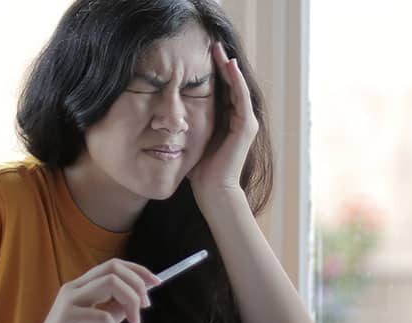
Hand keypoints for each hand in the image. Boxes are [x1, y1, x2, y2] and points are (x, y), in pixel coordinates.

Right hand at [19, 259, 161, 322]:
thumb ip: (113, 312)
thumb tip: (135, 301)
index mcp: (82, 288)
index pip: (114, 266)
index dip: (138, 271)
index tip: (156, 283)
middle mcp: (75, 288)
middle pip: (114, 269)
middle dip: (138, 284)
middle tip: (145, 307)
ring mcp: (70, 301)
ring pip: (111, 283)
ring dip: (131, 301)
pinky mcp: (67, 318)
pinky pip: (102, 316)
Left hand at [187, 41, 258, 195]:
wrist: (213, 190)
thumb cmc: (199, 170)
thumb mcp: (190, 139)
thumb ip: (185, 126)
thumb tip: (164, 116)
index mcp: (226, 120)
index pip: (220, 90)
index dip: (212, 72)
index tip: (200, 56)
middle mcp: (239, 118)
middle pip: (230, 84)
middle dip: (221, 64)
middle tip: (212, 44)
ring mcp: (245, 122)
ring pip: (237, 86)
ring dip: (229, 67)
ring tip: (220, 49)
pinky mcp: (247, 126)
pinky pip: (241, 97)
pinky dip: (236, 80)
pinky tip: (228, 65)